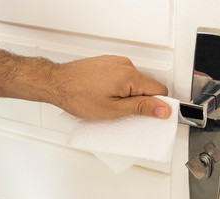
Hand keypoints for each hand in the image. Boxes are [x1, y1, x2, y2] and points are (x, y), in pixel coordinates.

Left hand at [47, 55, 170, 119]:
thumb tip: (163, 109)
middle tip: (123, 112)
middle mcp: (125, 65)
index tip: (149, 115)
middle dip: (140, 100)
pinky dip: (120, 86)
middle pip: (147, 85)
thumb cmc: (78, 96)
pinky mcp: (108, 63)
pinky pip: (123, 76)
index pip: (160, 90)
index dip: (157, 105)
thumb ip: (141, 108)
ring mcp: (116, 62)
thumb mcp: (113, 109)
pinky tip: (106, 94)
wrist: (56, 83)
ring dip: (129, 93)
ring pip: (134, 81)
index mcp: (130, 76)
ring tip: (110, 103)